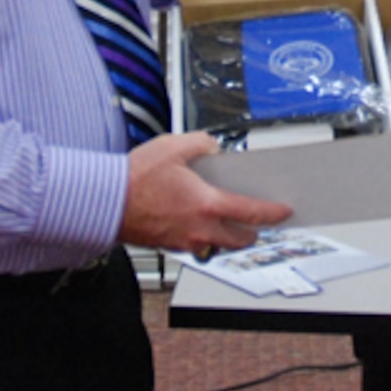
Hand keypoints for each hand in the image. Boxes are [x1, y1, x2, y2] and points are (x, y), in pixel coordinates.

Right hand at [119, 133, 291, 254]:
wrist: (106, 202)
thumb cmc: (135, 178)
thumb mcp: (174, 147)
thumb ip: (201, 144)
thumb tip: (213, 148)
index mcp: (206, 205)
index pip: (252, 214)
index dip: (273, 213)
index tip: (284, 212)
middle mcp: (200, 229)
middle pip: (240, 239)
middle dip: (253, 232)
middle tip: (259, 221)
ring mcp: (185, 241)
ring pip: (218, 245)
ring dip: (229, 236)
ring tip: (230, 219)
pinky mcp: (170, 245)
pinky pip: (197, 245)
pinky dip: (206, 236)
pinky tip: (200, 220)